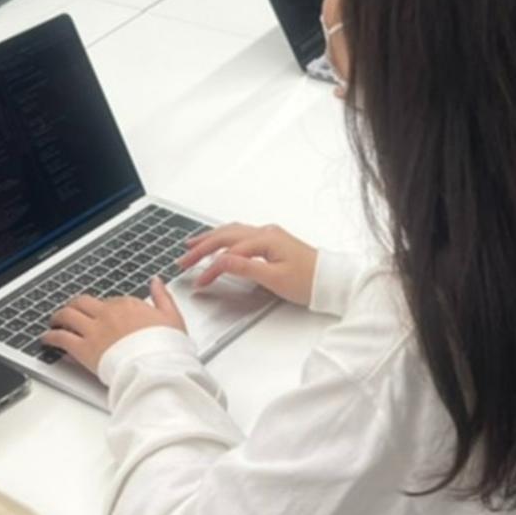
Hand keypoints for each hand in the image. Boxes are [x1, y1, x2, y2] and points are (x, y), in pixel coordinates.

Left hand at [41, 279, 187, 373]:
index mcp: (128, 305)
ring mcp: (94, 330)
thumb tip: (156, 281)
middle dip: (74, 306)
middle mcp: (108, 313)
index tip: (101, 315)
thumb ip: (162, 297)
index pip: (109, 301)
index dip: (103, 309)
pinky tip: (47, 339)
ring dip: (58, 317)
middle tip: (69, 311)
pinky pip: (61, 338)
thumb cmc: (166, 347)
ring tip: (54, 322)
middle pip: (83, 303)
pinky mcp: (84, 349)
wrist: (155, 367)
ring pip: (68, 315)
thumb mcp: (172, 317)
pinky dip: (51, 337)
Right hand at [177, 223, 318, 306]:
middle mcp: (266, 233)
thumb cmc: (310, 281)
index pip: (228, 253)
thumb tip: (221, 261)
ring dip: (210, 239)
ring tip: (192, 245)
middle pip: (225, 236)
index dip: (210, 268)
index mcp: (265, 239)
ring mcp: (269, 236)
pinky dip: (224, 239)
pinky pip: (240, 236)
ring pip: (232, 232)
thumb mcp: (275, 279)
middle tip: (183, 259)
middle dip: (201, 247)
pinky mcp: (272, 242)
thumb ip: (246, 268)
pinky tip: (218, 242)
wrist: (332, 280)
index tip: (199, 281)